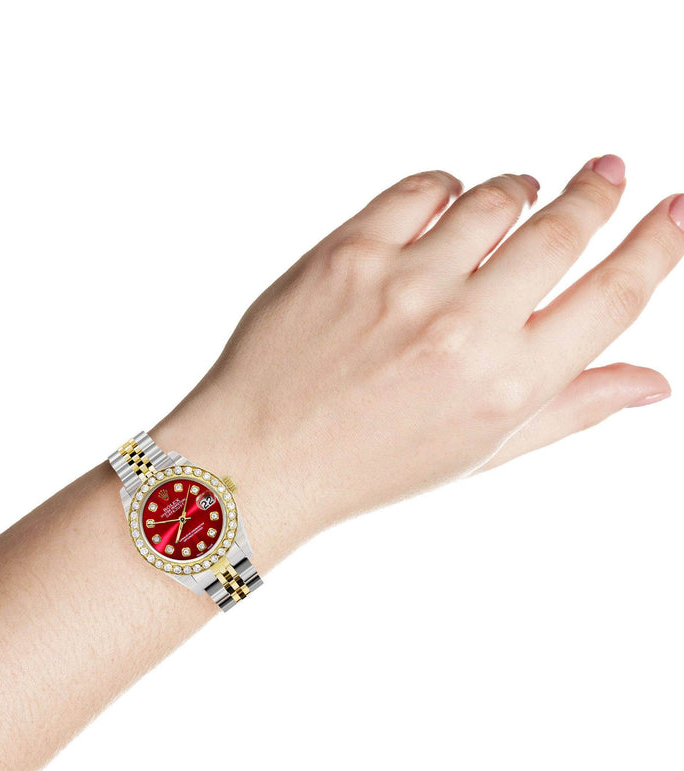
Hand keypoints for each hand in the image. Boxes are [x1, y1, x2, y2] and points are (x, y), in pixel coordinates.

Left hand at [156, 156, 682, 566]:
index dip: (656, 246)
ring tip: (515, 204)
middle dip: (593, 195)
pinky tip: (446, 209)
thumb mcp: (480, 453)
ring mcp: (405, 285)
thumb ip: (570, 408)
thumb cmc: (372, 465)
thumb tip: (653, 382)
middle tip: (604, 174)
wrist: (259, 459)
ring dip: (516, 193)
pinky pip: (422, 189)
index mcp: (508, 388)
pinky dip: (445, 190)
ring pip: (496, 198)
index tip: (679, 208)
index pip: (610, 299)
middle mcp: (465, 330)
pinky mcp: (348, 252)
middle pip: (561, 231)